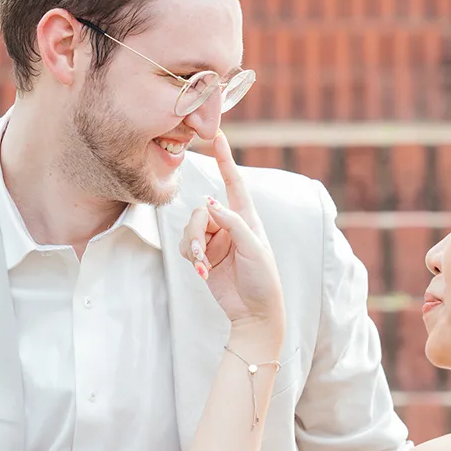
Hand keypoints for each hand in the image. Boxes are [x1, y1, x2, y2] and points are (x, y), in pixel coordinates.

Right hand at [180, 131, 285, 339]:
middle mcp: (230, 226)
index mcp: (247, 219)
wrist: (254, 313)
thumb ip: (233, 224)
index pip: (234, 183)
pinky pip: (187, 247)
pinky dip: (191, 257)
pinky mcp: (204, 257)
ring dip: (193, 246)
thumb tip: (210, 204)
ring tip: (203, 266)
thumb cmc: (263, 280)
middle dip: (197, 230)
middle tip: (202, 252)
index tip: (218, 137)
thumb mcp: (254, 249)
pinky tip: (201, 272)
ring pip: (190, 229)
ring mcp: (215, 241)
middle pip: (201, 212)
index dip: (225, 160)